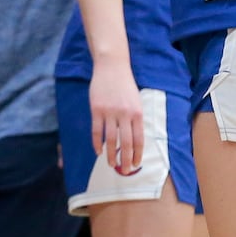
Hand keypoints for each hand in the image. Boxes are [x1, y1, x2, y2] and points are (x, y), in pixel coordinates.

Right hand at [89, 60, 144, 174]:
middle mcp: (125, 114)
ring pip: (111, 140)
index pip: (139, 139)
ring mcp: (110, 112)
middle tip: (124, 170)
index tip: (136, 164)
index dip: (137, 154)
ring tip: (111, 164)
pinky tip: (98, 151)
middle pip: (125, 143)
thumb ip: (135, 119)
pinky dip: (97, 143)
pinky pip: (97, 131)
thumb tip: (133, 140)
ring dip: (111, 155)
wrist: (112, 67)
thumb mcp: (136, 101)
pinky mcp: (96, 109)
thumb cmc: (125, 85)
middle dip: (125, 159)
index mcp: (137, 113)